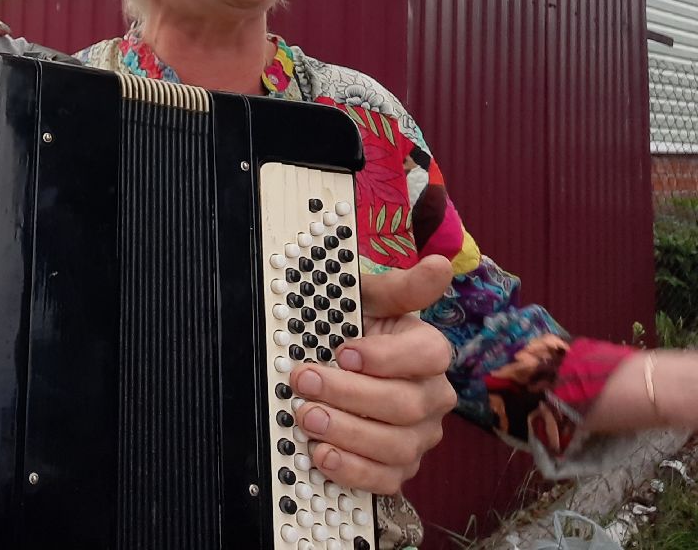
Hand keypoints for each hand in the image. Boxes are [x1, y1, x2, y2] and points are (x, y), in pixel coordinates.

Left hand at [289, 255, 456, 495]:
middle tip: (305, 380)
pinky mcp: (399, 467)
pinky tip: (323, 454)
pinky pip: (385, 479)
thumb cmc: (353, 330)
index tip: (344, 350)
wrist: (335, 365)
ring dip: (346, 431)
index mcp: (429, 351)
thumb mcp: (367, 301)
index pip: (428, 355)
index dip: (386, 356)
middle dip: (349, 393)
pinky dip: (353, 470)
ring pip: (396, 445)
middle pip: (405, 404)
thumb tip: (440, 264)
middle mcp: (432, 396)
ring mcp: (418, 435)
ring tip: (307, 416)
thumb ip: (400, 287)